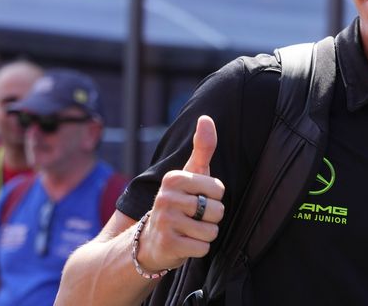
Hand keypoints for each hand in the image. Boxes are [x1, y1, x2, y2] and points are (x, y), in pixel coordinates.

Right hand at [135, 115, 225, 272]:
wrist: (149, 241)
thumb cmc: (178, 202)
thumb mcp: (190, 174)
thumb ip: (203, 147)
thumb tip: (206, 118)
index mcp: (174, 178)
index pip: (219, 190)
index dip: (213, 198)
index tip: (196, 199)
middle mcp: (166, 197)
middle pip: (217, 211)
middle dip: (210, 218)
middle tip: (191, 217)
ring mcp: (165, 221)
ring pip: (212, 231)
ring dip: (204, 234)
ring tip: (188, 230)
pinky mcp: (168, 244)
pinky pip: (203, 248)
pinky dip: (198, 249)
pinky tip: (184, 243)